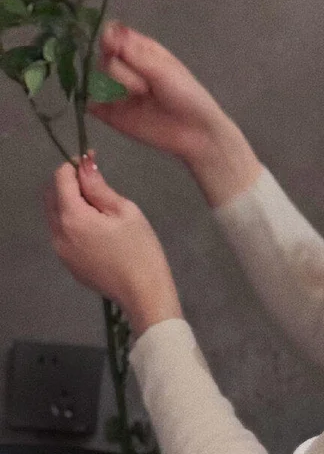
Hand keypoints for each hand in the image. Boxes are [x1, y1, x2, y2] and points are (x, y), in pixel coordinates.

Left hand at [43, 153, 181, 327]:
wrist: (142, 292)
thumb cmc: (140, 248)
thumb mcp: (125, 211)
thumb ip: (99, 187)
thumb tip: (84, 164)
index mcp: (72, 217)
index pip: (60, 178)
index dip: (74, 165)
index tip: (92, 161)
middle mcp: (58, 232)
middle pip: (51, 195)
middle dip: (68, 182)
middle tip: (96, 182)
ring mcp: (60, 250)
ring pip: (54, 214)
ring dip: (69, 202)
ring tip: (100, 206)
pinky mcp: (67, 262)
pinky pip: (62, 232)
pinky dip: (72, 221)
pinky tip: (98, 229)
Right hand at [87, 20, 229, 164]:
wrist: (194, 132)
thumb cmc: (186, 95)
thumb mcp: (163, 70)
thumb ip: (134, 53)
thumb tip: (106, 31)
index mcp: (140, 50)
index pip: (112, 34)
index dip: (108, 39)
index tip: (114, 49)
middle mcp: (124, 67)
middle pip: (102, 57)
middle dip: (118, 70)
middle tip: (144, 86)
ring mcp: (115, 90)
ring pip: (95, 77)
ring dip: (113, 85)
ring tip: (138, 97)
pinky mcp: (109, 113)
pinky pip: (90, 104)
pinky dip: (93, 103)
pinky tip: (111, 106)